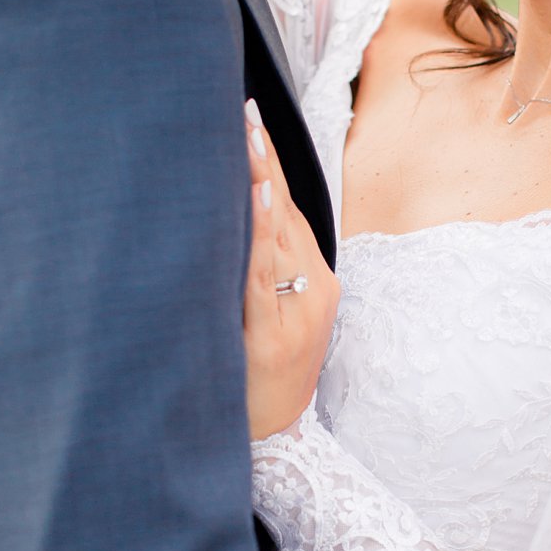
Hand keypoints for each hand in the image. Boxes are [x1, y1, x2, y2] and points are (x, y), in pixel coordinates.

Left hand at [242, 100, 338, 440]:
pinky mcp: (271, 336)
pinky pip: (263, 276)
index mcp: (315, 279)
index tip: (250, 116)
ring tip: (247, 136)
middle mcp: (314, 288)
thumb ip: (260, 267)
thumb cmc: (263, 376)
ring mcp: (296, 311)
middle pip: (285, 210)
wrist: (275, 441)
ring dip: (261, 181)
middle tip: (242, 108)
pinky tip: (258, 198)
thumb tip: (236, 212)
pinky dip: (261, 235)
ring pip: (276, 234)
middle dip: (263, 158)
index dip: (270, 161)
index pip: (288, 206)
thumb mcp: (272, 314)